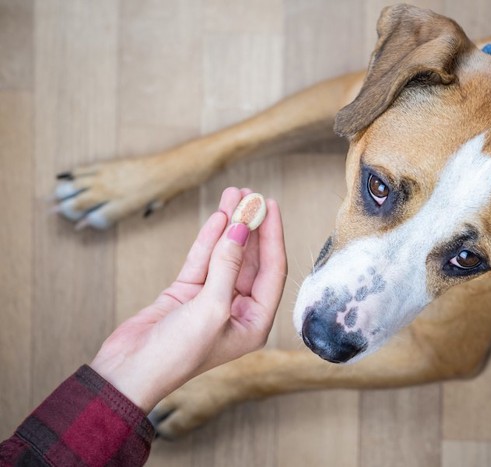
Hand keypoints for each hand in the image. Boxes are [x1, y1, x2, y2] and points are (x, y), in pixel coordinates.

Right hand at [90, 187, 286, 411]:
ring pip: (226, 255)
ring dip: (230, 226)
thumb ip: (227, 266)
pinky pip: (204, 260)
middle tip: (252, 195)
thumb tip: (241, 229)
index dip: (272, 236)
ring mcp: (211, 300)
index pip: (272, 271)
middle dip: (252, 226)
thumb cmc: (177, 353)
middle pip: (251, 260)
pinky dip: (209, 238)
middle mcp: (237, 310)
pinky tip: (218, 215)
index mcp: (255, 322)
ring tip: (234, 194)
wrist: (129, 370)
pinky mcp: (187, 293)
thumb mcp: (211, 308)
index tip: (272, 206)